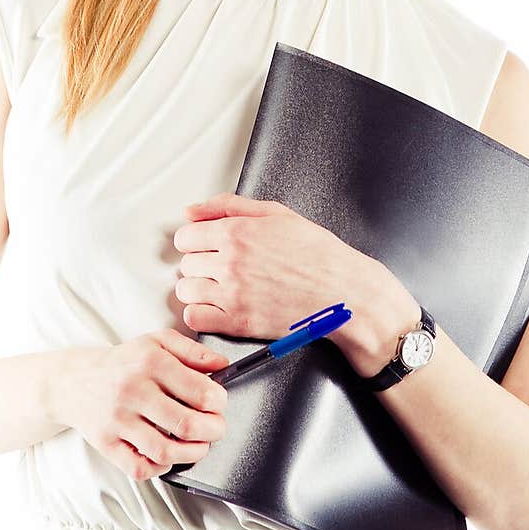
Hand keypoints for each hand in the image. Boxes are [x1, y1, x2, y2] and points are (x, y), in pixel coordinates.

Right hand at [52, 329, 230, 480]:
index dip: (219, 403)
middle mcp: (133, 390)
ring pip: (165, 451)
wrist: (72, 380)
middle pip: (187, 424)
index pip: (201, 392)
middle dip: (213, 431)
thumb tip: (223, 364)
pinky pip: (138, 467)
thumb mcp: (157, 342)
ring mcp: (118, 420)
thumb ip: (193, 351)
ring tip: (199, 446)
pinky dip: (160, 468)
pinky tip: (168, 457)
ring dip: (193, 454)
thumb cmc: (122, 362)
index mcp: (151, 362)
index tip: (219, 404)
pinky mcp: (106, 443)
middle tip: (216, 428)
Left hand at [172, 191, 386, 346]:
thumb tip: (192, 211)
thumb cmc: (317, 254)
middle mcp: (230, 262)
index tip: (206, 246)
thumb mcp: (276, 214)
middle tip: (222, 267)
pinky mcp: (238, 323)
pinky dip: (201, 314)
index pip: (185, 236)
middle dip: (200, 264)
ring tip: (220, 287)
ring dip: (199, 289)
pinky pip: (195, 318)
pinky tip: (218, 307)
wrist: (343, 292)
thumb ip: (228, 206)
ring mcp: (233, 294)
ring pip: (186, 290)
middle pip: (186, 264)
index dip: (196, 241)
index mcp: (237, 232)